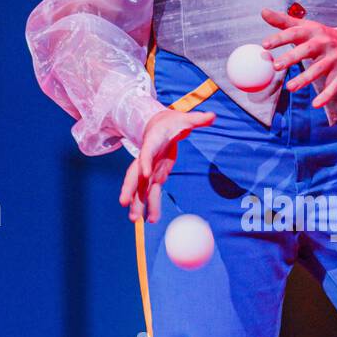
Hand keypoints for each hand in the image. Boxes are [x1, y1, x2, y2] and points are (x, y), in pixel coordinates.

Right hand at [120, 106, 215, 222]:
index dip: (145, 162)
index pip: (147, 152)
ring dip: (138, 203)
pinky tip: (152, 219)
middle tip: (124, 203)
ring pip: (141, 187)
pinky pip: (151, 192)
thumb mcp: (185, 119)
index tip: (145, 174)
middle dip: (130, 188)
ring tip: (136, 221)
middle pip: (135, 174)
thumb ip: (198, 120)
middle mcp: (148, 157)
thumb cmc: (173, 122)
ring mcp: (150, 168)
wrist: (161, 125)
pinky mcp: (155, 175)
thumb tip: (213, 116)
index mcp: (153, 142)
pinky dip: (151, 205)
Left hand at [261, 8, 336, 107]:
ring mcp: (334, 57)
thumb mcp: (304, 26)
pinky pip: (334, 85)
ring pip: (319, 69)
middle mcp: (324, 43)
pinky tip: (316, 104)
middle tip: (275, 66)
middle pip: (306, 50)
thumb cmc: (320, 36)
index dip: (280, 38)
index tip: (265, 44)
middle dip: (291, 57)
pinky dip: (326, 95)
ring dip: (305, 78)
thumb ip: (283, 21)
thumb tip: (263, 11)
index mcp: (313, 31)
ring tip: (290, 87)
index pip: (294, 33)